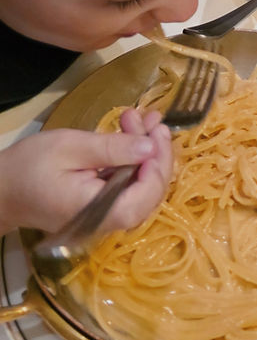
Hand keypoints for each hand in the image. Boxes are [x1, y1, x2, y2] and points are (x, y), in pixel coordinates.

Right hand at [0, 109, 172, 236]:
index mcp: (96, 212)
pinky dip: (134, 159)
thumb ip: (112, 149)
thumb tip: (150, 147)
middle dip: (156, 153)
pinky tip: (130, 132)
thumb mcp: (71, 148)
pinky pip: (127, 186)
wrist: (0, 188)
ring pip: (140, 188)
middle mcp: (104, 221)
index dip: (158, 166)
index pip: (143, 198)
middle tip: (151, 118)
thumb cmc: (30, 166)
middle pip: (148, 194)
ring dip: (147, 151)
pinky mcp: (100, 206)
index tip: (156, 133)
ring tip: (139, 118)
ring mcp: (103, 216)